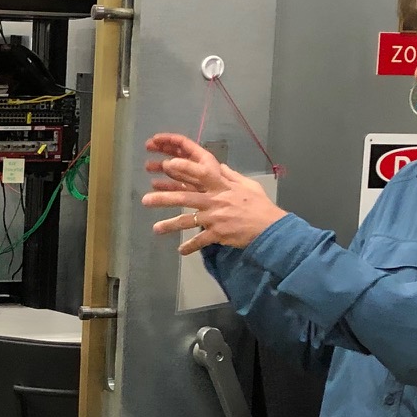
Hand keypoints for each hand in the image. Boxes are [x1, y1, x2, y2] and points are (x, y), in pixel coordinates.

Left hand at [141, 134, 286, 254]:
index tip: (168, 165)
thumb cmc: (259, 205)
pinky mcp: (217, 234)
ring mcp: (215, 218)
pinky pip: (200, 241)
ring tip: (155, 228)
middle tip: (146, 199)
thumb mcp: (247, 185)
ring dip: (169, 225)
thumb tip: (219, 166)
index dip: (184, 169)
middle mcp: (215, 200)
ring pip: (187, 221)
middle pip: (185, 197)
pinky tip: (181, 251)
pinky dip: (190, 247)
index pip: (201, 173)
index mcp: (222, 186)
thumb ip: (231, 176)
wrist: (270, 229)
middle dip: (164, 198)